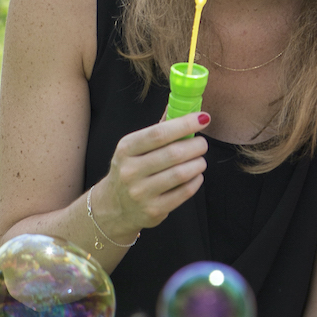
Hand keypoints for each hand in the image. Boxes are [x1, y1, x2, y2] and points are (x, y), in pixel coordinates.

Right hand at [93, 112, 210, 239]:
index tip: (203, 118)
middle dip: (196, 145)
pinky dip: (196, 181)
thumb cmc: (131, 168)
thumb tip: (185, 105)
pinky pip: (184, 192)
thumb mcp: (135, 147)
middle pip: (173, 154)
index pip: (158, 133)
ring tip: (199, 160)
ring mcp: (141, 193)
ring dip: (198, 163)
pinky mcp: (153, 210)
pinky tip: (195, 175)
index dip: (184, 124)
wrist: (114, 206)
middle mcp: (130, 171)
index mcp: (126, 149)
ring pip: (181, 173)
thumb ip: (159, 128)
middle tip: (202, 143)